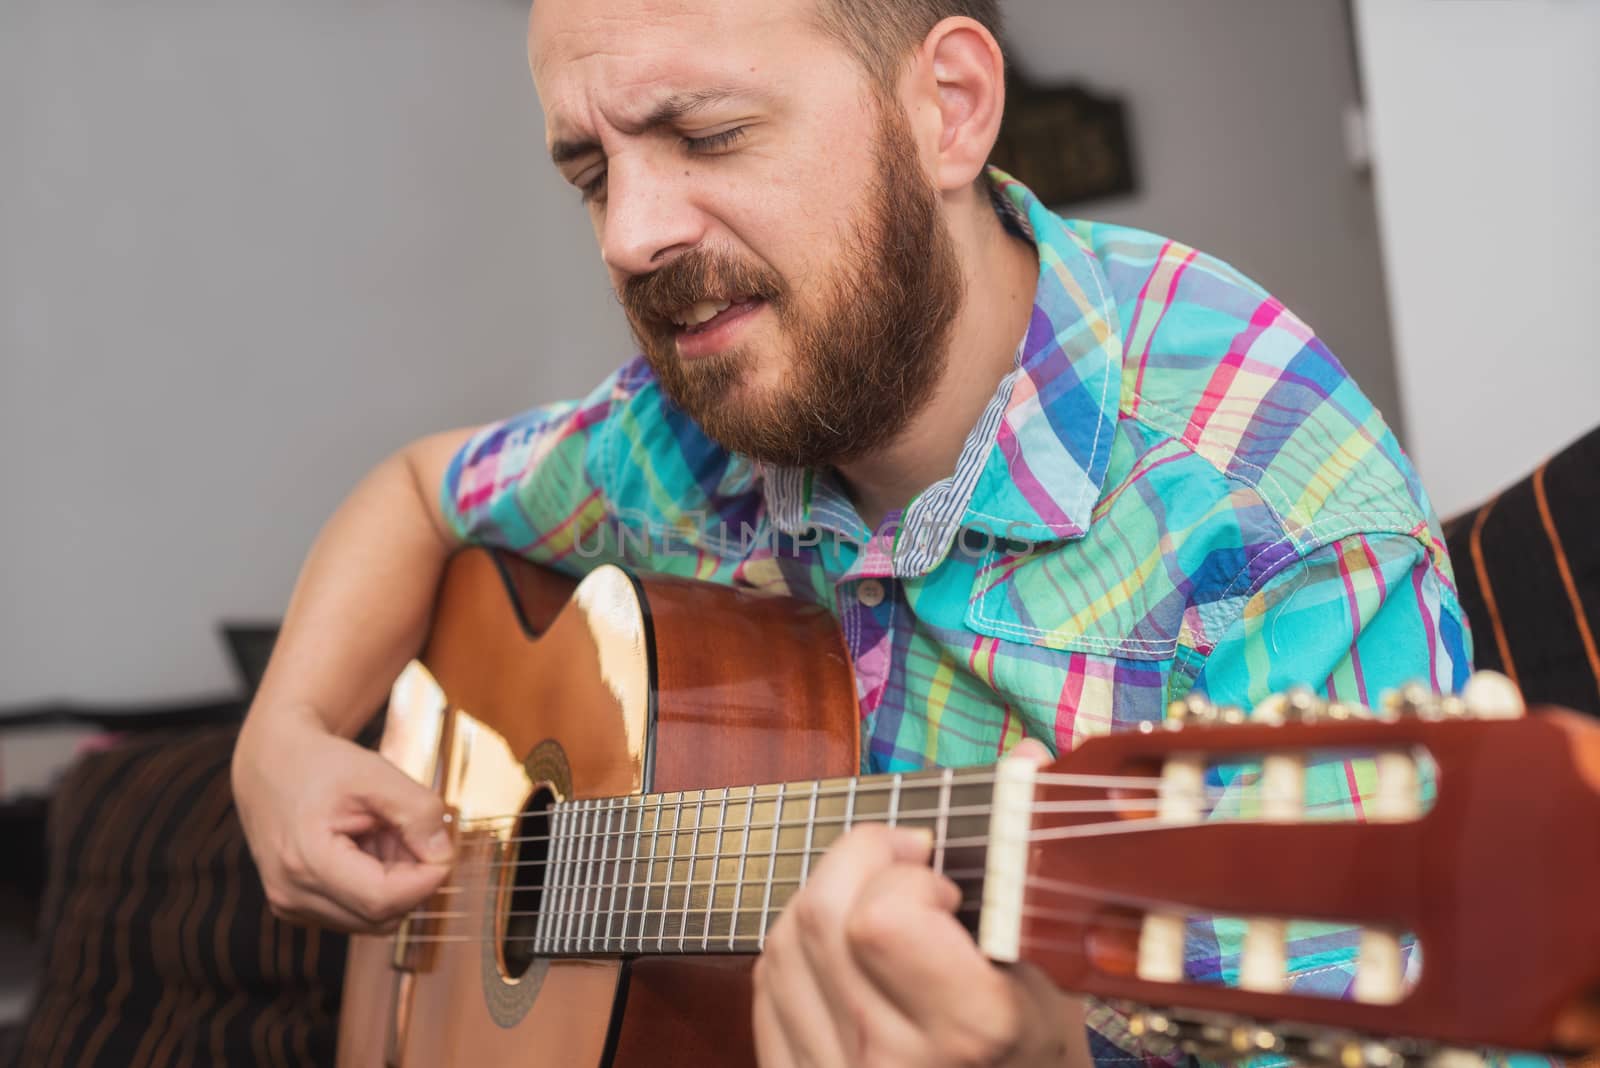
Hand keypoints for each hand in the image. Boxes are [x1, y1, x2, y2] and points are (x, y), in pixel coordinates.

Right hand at [231, 707, 454, 931]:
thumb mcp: (376, 774)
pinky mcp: (296, 908)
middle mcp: (292, 894)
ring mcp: (291, 905)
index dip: (425, 880)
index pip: (383, 900)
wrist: (271, 765)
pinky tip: (365, 851)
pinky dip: (372, 888)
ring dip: (393, 885)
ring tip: (383, 837)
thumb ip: (418, 812)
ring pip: (371, 921)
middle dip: (411, 881)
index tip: (442, 848)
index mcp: (306, 860)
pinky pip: (354, 915)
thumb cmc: (321, 765)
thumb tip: (442, 855)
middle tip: (410, 834)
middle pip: (380, 916)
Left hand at [752, 740, 1089, 1066]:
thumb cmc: (1035, 1059)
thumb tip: (1026, 757)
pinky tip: (846, 954)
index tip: (942, 884)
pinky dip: (799, 949)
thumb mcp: (1057, 976)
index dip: (906, 875)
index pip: (882, 916)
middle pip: (822, 916)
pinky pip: (766, 989)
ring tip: (878, 905)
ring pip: (784, 943)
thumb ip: (1029, 861)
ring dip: (826, 898)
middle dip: (860, 861)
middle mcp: (891, 1062)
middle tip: (906, 866)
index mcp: (969, 1030)